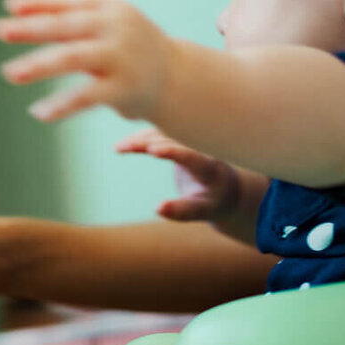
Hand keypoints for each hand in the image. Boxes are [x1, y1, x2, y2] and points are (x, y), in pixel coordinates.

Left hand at [0, 0, 170, 122]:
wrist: (179, 80)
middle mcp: (115, 29)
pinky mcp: (123, 89)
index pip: (69, 4)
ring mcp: (120, 58)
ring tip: (9, 72)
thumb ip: (82, 11)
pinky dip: (60, 105)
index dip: (39, 4)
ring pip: (72, 58)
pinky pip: (86, 97)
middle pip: (66, 26)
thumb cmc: (137, 49)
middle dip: (31, 28)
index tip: (9, 6)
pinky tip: (38, 112)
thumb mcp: (114, 23)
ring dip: (38, 65)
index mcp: (110, 10)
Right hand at [116, 127, 240, 223]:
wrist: (225, 186)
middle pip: (171, 138)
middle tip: (122, 147)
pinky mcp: (180, 140)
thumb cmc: (213, 201)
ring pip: (163, 132)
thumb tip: (157, 208)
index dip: (172, 150)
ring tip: (118, 148)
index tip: (151, 150)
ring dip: (141, 138)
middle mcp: (199, 147)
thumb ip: (183, 211)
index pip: (189, 154)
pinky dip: (142, 137)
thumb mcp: (203, 211)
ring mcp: (189, 141)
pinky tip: (123, 145)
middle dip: (147, 141)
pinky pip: (159, 134)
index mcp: (207, 166)